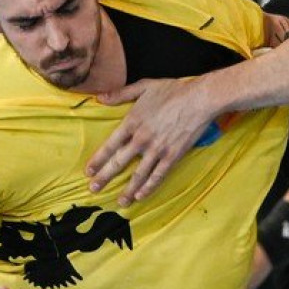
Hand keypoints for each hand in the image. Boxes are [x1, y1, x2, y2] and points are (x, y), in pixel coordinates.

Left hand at [88, 77, 212, 204]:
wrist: (199, 99)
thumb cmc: (173, 90)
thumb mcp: (144, 86)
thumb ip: (120, 94)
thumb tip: (100, 98)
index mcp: (132, 122)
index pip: (109, 145)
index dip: (98, 159)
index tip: (89, 171)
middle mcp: (141, 139)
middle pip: (119, 162)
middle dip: (105, 177)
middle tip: (93, 189)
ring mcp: (157, 149)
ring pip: (138, 174)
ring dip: (127, 189)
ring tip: (120, 202)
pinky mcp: (173, 156)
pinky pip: (158, 175)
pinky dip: (149, 187)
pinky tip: (141, 196)